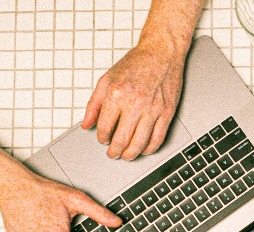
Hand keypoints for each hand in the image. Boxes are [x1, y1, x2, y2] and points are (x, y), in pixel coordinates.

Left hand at [82, 44, 183, 160]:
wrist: (162, 53)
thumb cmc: (136, 63)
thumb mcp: (107, 79)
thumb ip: (94, 104)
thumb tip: (86, 125)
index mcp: (117, 94)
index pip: (104, 127)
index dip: (102, 138)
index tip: (103, 140)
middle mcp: (135, 103)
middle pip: (121, 139)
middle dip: (114, 151)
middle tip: (113, 154)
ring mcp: (153, 109)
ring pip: (140, 143)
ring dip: (131, 154)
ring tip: (126, 156)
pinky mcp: (167, 112)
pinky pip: (158, 138)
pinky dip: (150, 148)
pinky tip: (145, 150)